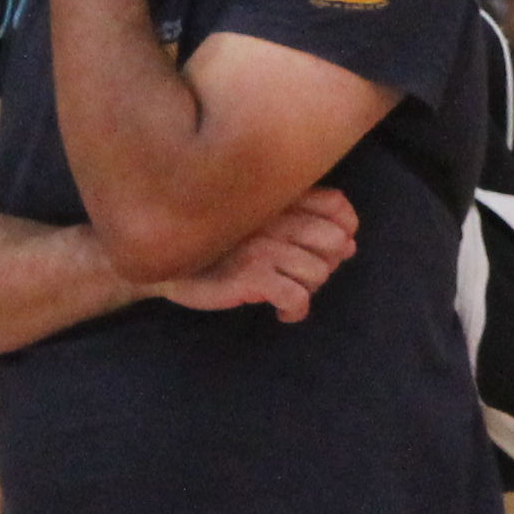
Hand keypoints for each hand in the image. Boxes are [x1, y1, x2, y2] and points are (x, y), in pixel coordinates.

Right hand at [158, 187, 361, 321]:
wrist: (162, 264)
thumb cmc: (214, 243)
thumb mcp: (254, 221)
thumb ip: (301, 221)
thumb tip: (351, 245)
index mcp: (277, 200)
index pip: (335, 204)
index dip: (346, 227)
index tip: (335, 245)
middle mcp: (274, 219)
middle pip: (334, 241)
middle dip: (328, 263)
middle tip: (304, 274)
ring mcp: (263, 248)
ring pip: (319, 272)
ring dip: (309, 289)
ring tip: (288, 292)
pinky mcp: (251, 277)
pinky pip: (296, 297)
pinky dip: (296, 311)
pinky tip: (283, 314)